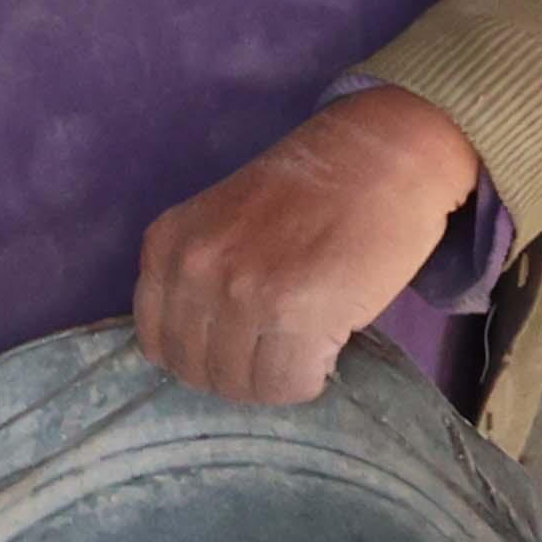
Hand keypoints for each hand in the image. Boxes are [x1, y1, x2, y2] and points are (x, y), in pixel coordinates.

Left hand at [134, 88, 482, 404]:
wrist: (383, 156)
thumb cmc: (312, 189)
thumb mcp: (221, 223)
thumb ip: (199, 278)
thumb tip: (201, 350)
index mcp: (167, 244)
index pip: (157, 342)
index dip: (200, 355)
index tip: (235, 346)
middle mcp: (194, 270)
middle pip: (197, 371)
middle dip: (238, 373)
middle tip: (276, 350)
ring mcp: (243, 294)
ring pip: (242, 385)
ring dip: (276, 378)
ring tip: (305, 345)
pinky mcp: (296, 317)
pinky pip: (287, 386)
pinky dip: (308, 380)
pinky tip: (325, 347)